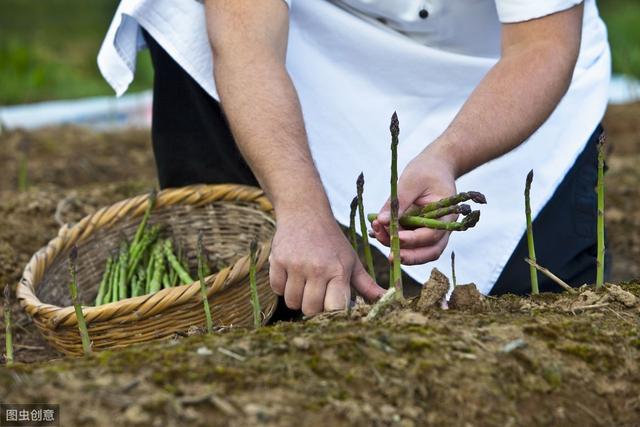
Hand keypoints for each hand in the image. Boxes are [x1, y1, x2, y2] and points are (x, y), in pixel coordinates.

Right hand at [269, 208, 384, 315]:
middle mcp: (317, 269)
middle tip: (317, 292)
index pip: (335, 308)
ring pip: (292, 302)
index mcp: (338, 270)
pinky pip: (277, 289)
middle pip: (311, 310)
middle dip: (313, 306)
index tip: (332, 307)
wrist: (305, 212)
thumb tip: (386, 300)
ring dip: (297, 298)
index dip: (333, 313)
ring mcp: (296, 265)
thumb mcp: (351, 260)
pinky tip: (291, 274)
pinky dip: (283, 286)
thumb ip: (366, 284)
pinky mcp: (277, 260)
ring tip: (304, 282)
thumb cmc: (332, 241)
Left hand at [371, 145, 457, 264]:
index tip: (395, 237)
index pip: (431, 235)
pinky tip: (377, 232)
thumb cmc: (426, 170)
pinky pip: (408, 242)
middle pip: (429, 251)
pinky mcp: (419, 231)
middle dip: (408, 256)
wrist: (435, 166)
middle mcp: (442, 228)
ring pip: (419, 251)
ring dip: (398, 248)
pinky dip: (393, 240)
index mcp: (446, 215)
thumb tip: (381, 221)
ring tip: (377, 233)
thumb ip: (398, 202)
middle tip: (389, 256)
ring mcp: (431, 232)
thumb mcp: (411, 181)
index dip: (413, 240)